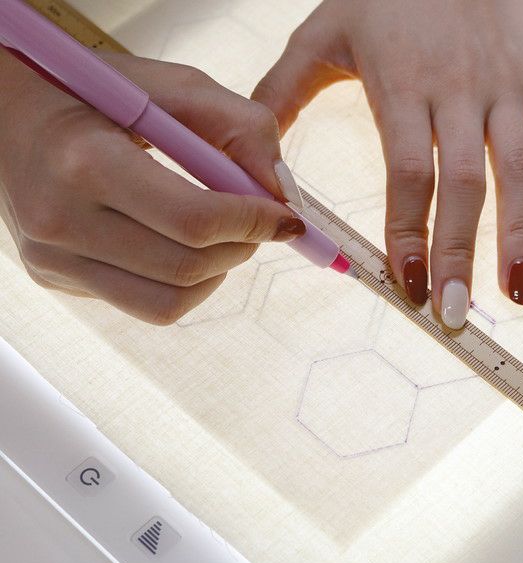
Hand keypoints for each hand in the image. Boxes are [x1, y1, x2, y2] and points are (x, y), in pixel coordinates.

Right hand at [0, 50, 304, 324]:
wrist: (8, 118)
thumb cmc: (90, 95)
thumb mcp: (168, 88)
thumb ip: (239, 127)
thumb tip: (282, 190)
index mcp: (84, 162)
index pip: (193, 220)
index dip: (254, 222)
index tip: (285, 217)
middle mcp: (60, 222)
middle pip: (186, 268)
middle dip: (243, 248)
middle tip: (259, 224)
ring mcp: (53, 261)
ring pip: (169, 302)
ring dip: (216, 273)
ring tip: (222, 237)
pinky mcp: (58, 280)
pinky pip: (144, 304)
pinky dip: (183, 284)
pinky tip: (182, 248)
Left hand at [252, 0, 522, 327]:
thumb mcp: (320, 32)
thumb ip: (280, 93)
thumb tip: (254, 154)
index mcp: (403, 86)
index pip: (407, 175)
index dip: (408, 232)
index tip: (405, 284)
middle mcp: (461, 92)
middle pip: (463, 186)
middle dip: (459, 254)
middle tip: (453, 314)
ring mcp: (508, 86)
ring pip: (520, 171)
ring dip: (521, 235)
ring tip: (517, 293)